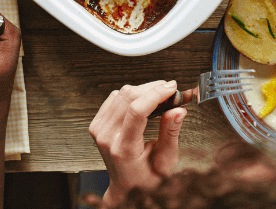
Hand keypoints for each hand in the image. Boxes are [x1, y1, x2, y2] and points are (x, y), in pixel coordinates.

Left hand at [89, 80, 185, 206]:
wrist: (125, 187)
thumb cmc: (146, 179)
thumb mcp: (165, 162)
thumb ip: (171, 134)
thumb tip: (178, 110)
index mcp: (124, 149)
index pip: (137, 111)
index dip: (156, 94)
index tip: (172, 88)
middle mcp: (107, 137)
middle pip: (129, 97)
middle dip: (154, 88)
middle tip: (172, 93)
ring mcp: (99, 129)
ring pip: (122, 93)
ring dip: (144, 90)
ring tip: (160, 98)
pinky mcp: (97, 123)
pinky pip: (114, 97)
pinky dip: (132, 95)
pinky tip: (143, 103)